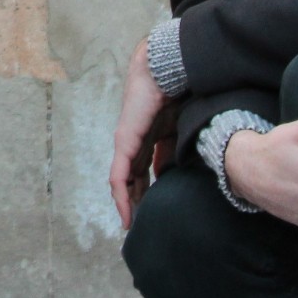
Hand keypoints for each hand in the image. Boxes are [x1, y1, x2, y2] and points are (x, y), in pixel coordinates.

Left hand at [109, 40, 178, 228]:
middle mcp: (133, 142)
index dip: (146, 191)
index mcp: (147, 138)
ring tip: (132, 225)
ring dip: (126, 203)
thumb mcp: (178, 131)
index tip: (151, 213)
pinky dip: (121, 196)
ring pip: (122, 181)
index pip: (142, 171)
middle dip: (135, 201)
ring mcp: (126, 142)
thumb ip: (172, 152)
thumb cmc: (176, 95)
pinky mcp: (125, 142)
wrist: (166, 71)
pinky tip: (127, 213)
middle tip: (140, 226)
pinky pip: (119, 175)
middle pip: (131, 179)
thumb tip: (169, 175)